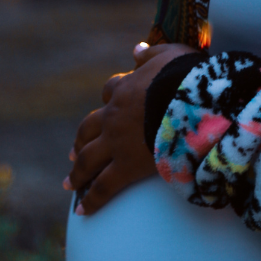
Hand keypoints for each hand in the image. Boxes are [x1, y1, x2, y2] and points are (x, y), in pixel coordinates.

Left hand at [66, 42, 197, 214]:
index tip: (111, 102)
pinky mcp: (126, 167)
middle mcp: (114, 116)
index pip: (110, 90)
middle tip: (73, 153)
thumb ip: (151, 55)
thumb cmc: (185, 75)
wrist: (190, 102)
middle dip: (80, 141)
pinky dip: (91, 199)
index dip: (111, 96)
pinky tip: (81, 211)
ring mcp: (117, 143)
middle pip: (88, 128)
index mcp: (125, 89)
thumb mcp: (169, 54)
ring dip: (77, 171)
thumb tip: (136, 50)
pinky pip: (103, 186)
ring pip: (88, 159)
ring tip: (70, 183)